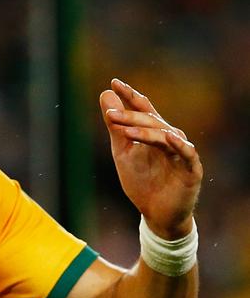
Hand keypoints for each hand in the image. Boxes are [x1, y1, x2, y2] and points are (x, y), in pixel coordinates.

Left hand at [100, 79, 202, 239]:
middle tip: (110, 114)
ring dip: (146, 130)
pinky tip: (169, 137)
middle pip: (151, 121)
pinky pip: (188, 154)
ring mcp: (181, 153)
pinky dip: (180, 145)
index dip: (130, 95)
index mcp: (153, 132)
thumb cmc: (142, 181)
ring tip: (127, 129)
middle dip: (130, 116)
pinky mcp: (191, 170)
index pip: (143, 108)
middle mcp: (170, 138)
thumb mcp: (123, 151)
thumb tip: (105, 95)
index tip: (114, 82)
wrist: (156, 214)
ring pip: (166, 134)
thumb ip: (116, 126)